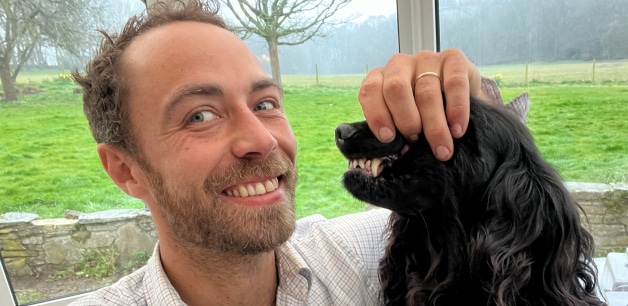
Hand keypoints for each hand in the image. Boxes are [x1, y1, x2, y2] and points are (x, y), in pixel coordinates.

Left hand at [358, 48, 481, 160]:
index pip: (370, 90)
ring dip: (434, 126)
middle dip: (405, 120)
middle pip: (396, 89)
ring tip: (442, 149)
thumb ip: (393, 128)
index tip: (388, 138)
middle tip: (415, 140)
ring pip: (426, 92)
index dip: (377, 114)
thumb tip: (389, 151)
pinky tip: (457, 130)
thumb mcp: (403, 120)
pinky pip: (454, 84)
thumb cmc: (423, 115)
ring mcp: (427, 59)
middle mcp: (400, 64)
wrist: (461, 101)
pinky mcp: (453, 59)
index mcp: (381, 78)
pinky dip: (457, 110)